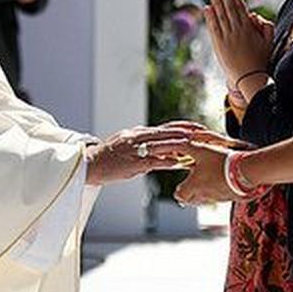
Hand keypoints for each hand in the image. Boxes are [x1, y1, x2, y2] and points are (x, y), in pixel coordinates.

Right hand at [84, 123, 202, 185]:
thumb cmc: (110, 159)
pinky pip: (151, 160)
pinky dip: (165, 160)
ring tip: (193, 141)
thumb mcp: (130, 149)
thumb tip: (167, 154)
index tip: (198, 127)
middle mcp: (137, 137)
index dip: (182, 126)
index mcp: (139, 133)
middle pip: (166, 131)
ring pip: (160, 142)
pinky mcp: (131, 162)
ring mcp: (134, 148)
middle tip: (202, 130)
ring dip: (177, 141)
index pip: (165, 127)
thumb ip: (148, 150)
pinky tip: (177, 161)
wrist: (90, 165)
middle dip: (185, 130)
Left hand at [173, 143, 236, 204]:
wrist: (247, 171)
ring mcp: (218, 198)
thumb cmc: (221, 160)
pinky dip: (218, 192)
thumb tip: (169, 144)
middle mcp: (204, 195)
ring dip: (203, 193)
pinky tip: (222, 181)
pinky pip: (220, 198)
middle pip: (191, 201)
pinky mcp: (230, 198)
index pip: (179, 196)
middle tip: (191, 184)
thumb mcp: (200, 149)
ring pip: (205, 200)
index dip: (178, 191)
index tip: (180, 185)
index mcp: (193, 186)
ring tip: (207, 181)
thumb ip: (184, 147)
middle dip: (189, 194)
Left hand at [204, 0, 273, 92]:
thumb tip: (253, 14)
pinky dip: (209, 17)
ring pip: (220, 15)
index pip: (240, 7)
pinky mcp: (218, 45)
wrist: (249, 78)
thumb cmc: (260, 59)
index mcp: (249, 28)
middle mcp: (237, 30)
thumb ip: (265, 25)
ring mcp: (227, 37)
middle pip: (228, 8)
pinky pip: (213, 28)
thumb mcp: (269, 41)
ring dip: (216, 2)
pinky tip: (207, 7)